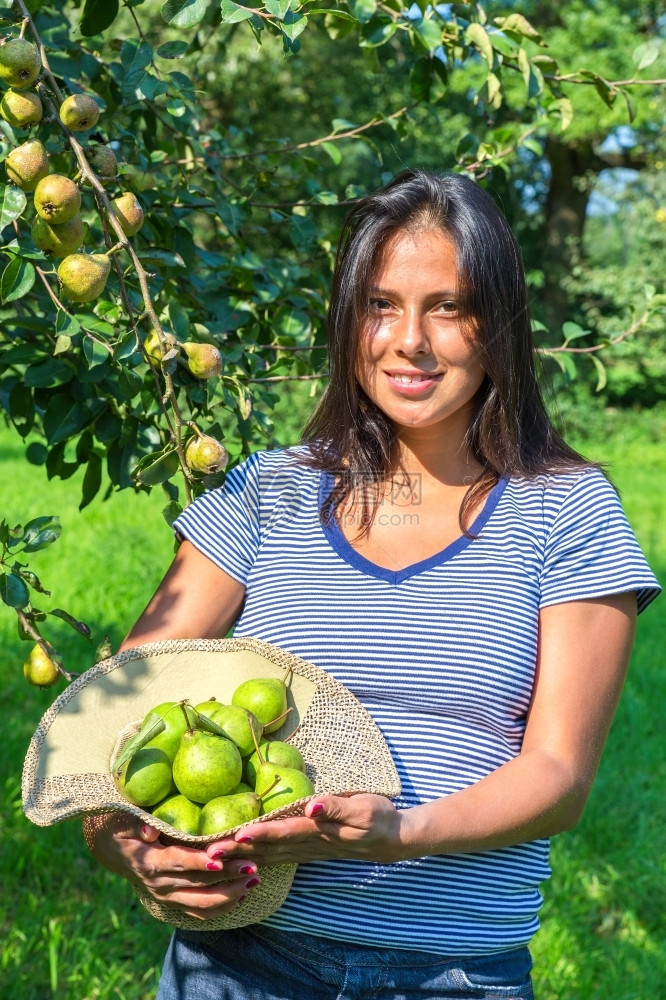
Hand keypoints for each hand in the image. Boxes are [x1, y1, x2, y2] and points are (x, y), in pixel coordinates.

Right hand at [83, 813, 260, 920]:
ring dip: (229, 895)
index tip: (220, 861)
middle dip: (226, 877)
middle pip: (197, 884)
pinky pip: (199, 912)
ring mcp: (167, 896)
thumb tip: (151, 830)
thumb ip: (138, 824)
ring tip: (253, 881)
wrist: (113, 851)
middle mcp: (159, 884)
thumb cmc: (122, 828)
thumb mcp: (124, 821)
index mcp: (150, 862)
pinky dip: (221, 907)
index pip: (178, 862)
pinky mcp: (174, 902)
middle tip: (252, 867)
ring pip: (201, 904)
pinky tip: (242, 896)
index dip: (199, 863)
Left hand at [204, 794, 406, 867]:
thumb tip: (312, 806)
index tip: (236, 835)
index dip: (261, 833)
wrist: (392, 838)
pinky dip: (255, 858)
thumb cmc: (378, 817)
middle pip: (268, 848)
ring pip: (269, 855)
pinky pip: (276, 857)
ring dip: (242, 857)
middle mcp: (309, 844)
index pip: (285, 832)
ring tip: (214, 858)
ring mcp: (307, 850)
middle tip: (208, 853)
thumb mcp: (364, 807)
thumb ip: (337, 807)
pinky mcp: (307, 849)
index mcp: (320, 832)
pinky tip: (238, 860)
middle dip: (239, 851)